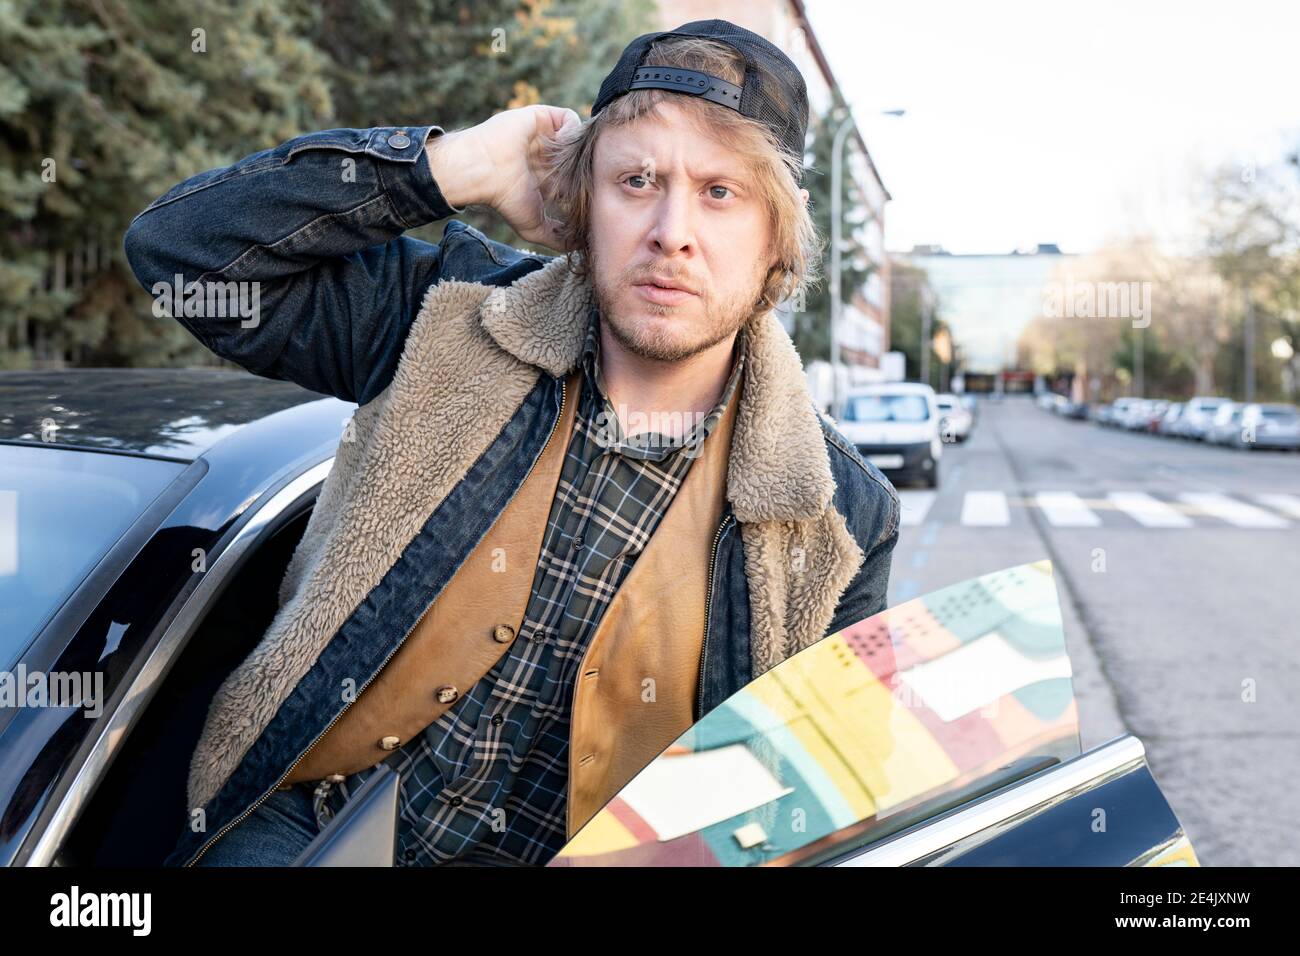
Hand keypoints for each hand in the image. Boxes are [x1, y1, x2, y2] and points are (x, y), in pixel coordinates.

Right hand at [426, 104, 581, 248]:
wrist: (484, 170)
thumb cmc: (505, 199)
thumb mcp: (534, 228)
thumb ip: (556, 238)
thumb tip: (578, 246)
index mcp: (547, 181)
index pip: (578, 182)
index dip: (587, 188)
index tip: (589, 198)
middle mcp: (547, 158)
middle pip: (581, 159)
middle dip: (588, 168)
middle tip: (585, 178)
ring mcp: (546, 138)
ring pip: (577, 140)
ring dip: (578, 150)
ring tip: (570, 162)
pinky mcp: (543, 118)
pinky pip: (569, 119)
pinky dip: (571, 132)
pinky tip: (560, 147)